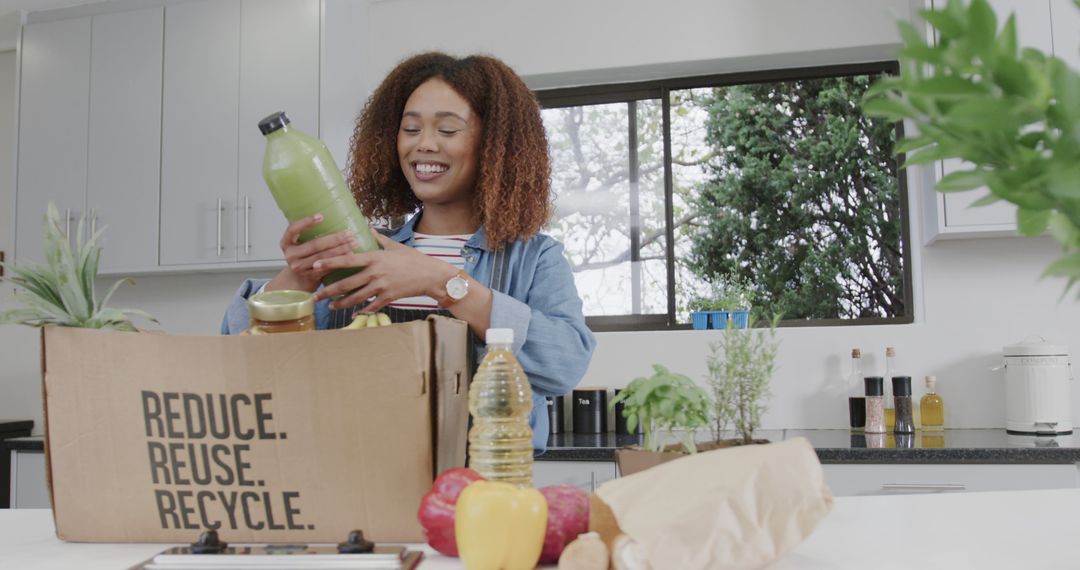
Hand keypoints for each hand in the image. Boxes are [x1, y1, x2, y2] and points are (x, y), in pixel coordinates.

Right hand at [268, 214, 358, 292]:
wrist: (298, 280)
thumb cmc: (304, 255)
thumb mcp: (301, 244)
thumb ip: (310, 233)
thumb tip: (335, 216)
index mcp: (286, 242)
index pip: (293, 229)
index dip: (306, 222)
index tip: (321, 216)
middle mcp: (290, 255)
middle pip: (314, 245)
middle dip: (334, 238)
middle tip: (349, 233)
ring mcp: (299, 267)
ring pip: (323, 257)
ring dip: (340, 249)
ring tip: (353, 242)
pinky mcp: (309, 277)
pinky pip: (327, 267)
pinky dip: (340, 260)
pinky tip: (350, 254)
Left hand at [312, 232, 458, 311]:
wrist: (431, 276)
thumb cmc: (414, 259)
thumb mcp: (396, 247)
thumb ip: (379, 239)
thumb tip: (369, 229)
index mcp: (375, 258)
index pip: (347, 260)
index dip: (330, 262)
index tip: (315, 265)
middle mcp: (375, 273)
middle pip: (347, 283)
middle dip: (328, 291)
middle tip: (315, 296)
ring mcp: (382, 287)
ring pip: (356, 297)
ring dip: (341, 303)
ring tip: (330, 306)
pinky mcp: (388, 297)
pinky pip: (371, 306)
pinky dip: (362, 312)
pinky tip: (353, 315)